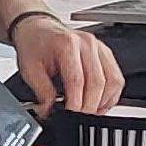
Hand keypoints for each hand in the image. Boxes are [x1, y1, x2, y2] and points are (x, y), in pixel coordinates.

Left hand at [8, 13, 122, 115]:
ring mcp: (99, 47)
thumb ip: (41, 92)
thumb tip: (49, 111)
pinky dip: (111, 94)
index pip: (77, 79)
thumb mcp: (29, 68)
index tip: (70, 116)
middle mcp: (87, 43)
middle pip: (97, 82)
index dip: (76, 103)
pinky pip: (116, 77)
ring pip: (112, 80)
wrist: (39, 28)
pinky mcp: (105, 53)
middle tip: (79, 118)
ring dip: (103, 101)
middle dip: (89, 106)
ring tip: (90, 112)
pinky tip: (99, 103)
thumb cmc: (35, 44)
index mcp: (67, 44)